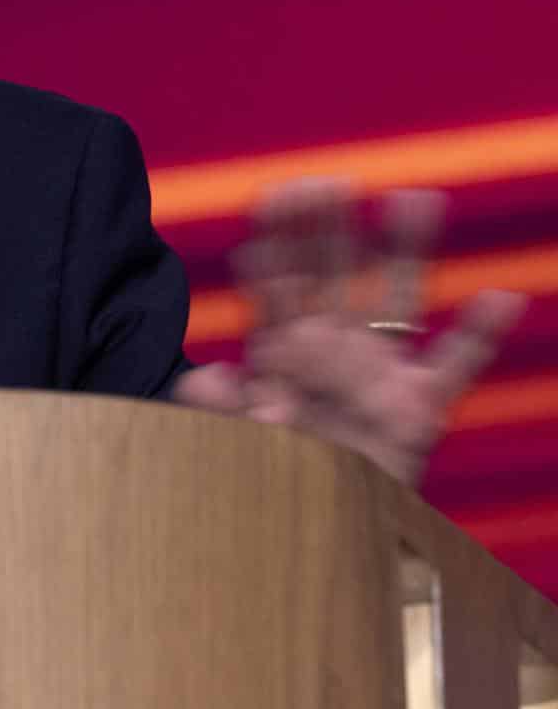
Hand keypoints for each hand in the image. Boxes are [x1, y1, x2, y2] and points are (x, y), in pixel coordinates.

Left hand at [173, 177, 524, 485]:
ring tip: (417, 200)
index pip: (276, 285)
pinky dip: (479, 331)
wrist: (314, 526)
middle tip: (327, 182)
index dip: (275, 243)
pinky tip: (501, 296)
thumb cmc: (268, 473)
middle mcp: (332, 349)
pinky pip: (457, 363)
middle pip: (333, 276)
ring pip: (397, 299)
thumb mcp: (231, 442)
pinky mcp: (420, 408)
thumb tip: (207, 378)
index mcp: (282, 350)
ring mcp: (379, 371)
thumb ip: (218, 410)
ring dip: (406, 251)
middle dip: (330, 229)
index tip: (271, 198)